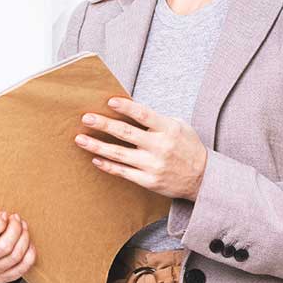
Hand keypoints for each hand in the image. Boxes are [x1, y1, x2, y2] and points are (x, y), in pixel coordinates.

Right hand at [0, 210, 35, 282]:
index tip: (5, 213)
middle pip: (3, 248)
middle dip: (15, 229)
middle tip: (17, 218)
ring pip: (14, 257)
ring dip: (24, 239)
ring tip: (23, 227)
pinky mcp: (0, 279)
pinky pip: (21, 269)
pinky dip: (29, 255)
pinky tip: (28, 243)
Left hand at [73, 96, 207, 200]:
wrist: (202, 178)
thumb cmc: (188, 147)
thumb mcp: (179, 126)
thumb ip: (157, 120)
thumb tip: (130, 109)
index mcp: (168, 129)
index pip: (144, 115)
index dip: (126, 107)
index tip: (109, 101)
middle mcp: (160, 147)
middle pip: (126, 133)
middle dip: (104, 124)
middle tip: (86, 118)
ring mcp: (153, 165)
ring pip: (119, 154)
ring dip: (98, 145)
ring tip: (80, 139)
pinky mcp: (148, 181)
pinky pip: (123, 172)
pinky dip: (108, 165)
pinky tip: (95, 158)